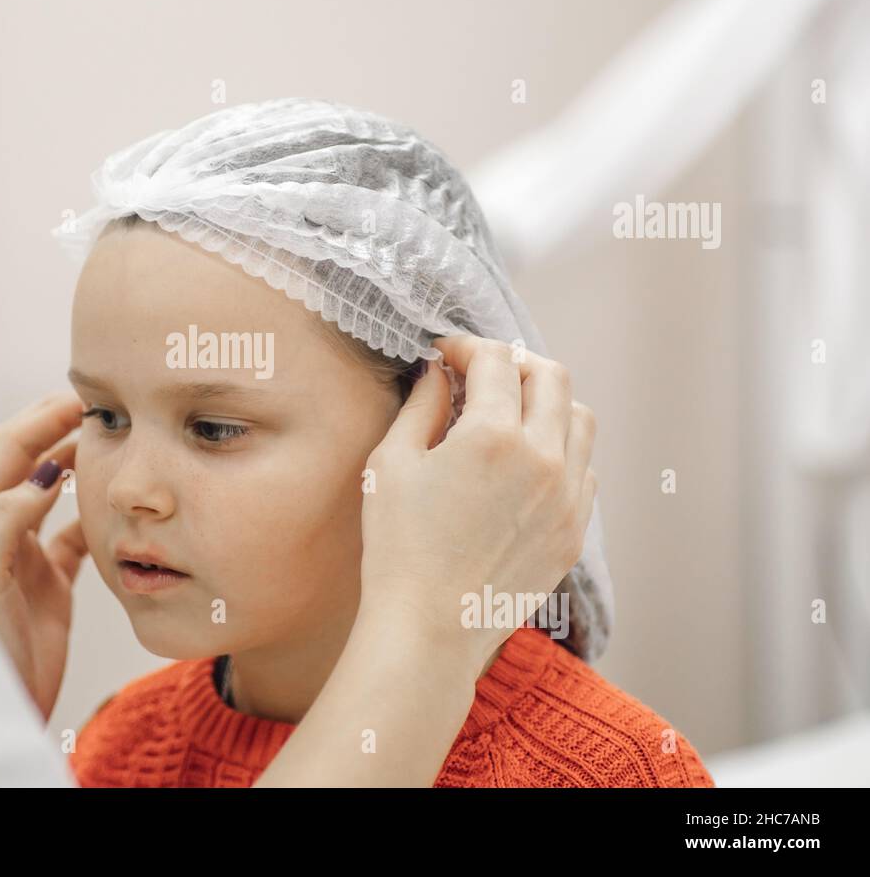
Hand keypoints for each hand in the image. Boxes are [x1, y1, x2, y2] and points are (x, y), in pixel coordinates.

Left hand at [0, 393, 87, 722]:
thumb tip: (45, 469)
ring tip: (111, 441)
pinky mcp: (50, 583)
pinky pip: (77, 536)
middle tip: (101, 405)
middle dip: (60, 426)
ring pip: (55, 492)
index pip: (10, 448)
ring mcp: (25, 554)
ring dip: (79, 463)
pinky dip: (96, 515)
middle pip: (31, 460)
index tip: (84, 397)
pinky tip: (118, 505)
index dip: (44, 417)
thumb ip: (8, 515)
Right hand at [359, 335, 597, 668]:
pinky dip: (560, 450)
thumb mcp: (390, 464)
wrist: (428, 629)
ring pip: (580, 418)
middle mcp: (544, 459)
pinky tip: (525, 464)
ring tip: (511, 414)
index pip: (496, 360)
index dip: (466, 346)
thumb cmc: (398, 547)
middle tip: (481, 373)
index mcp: (494, 436)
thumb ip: (420, 406)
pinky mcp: (573, 531)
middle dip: (514, 362)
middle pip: (552, 376)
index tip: (446, 354)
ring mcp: (567, 497)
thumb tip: (438, 373)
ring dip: (547, 402)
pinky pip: (585, 469)